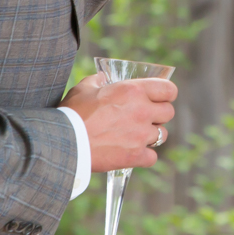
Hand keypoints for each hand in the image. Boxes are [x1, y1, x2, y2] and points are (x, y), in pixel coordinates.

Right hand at [60, 73, 177, 171]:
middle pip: (169, 112)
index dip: (166, 94)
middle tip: (146, 118)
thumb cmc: (72, 113)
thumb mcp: (84, 88)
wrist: (64, 142)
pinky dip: (144, 157)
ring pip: (163, 135)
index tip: (160, 98)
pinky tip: (133, 153)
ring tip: (137, 136)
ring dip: (152, 136)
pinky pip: (152, 157)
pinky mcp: (135, 156)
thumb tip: (102, 77)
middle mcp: (142, 111)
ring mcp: (140, 135)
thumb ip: (97, 80)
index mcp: (134, 91)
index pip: (169, 89)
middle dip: (159, 115)